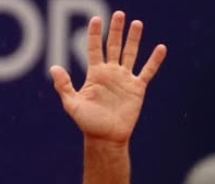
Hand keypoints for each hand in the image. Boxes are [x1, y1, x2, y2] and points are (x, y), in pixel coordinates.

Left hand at [49, 11, 166, 144]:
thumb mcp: (72, 104)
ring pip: (130, 54)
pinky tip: (160, 48)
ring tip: (137, 23)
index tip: (95, 19)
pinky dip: (154, 60)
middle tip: (119, 14)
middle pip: (113, 46)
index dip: (94, 34)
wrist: (106, 138)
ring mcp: (124, 79)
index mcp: (95, 74)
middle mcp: (110, 73)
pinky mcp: (137, 88)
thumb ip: (64, 86)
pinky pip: (147, 71)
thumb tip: (54, 68)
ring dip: (133, 39)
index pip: (94, 49)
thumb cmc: (88, 123)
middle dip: (116, 30)